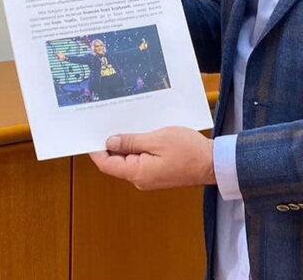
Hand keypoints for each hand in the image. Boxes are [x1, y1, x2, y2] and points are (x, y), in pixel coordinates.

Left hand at [89, 126, 214, 190]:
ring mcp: (149, 177)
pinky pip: (141, 160)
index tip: (90, 134)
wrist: (212, 163)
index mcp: (137, 173)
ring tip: (125, 123)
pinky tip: (141, 133)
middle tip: (107, 122)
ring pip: (129, 160)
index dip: (96, 149)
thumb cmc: (188, 150)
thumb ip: (131, 142)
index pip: (106, 164)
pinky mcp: (157, 173)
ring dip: (126, 144)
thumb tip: (110, 142)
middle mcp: (140, 179)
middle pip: (116, 162)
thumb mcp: (157, 139)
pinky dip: (137, 147)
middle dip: (111, 143)